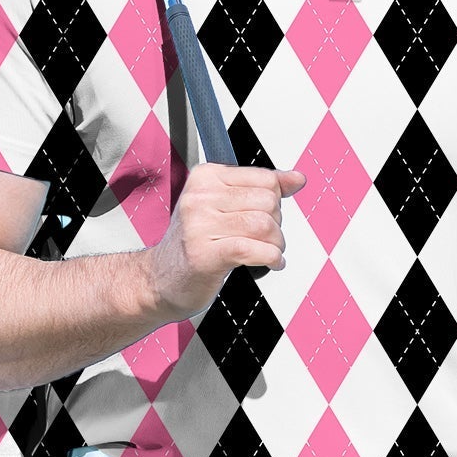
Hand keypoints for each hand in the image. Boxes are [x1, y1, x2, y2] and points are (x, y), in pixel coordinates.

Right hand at [141, 163, 306, 318]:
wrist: (159, 280)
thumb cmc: (194, 244)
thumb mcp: (224, 207)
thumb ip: (261, 190)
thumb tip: (297, 179)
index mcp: (206, 177)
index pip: (265, 178)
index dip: (277, 201)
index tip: (268, 217)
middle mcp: (200, 197)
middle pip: (268, 202)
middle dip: (277, 225)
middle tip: (266, 239)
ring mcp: (199, 225)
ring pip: (264, 225)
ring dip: (276, 244)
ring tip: (269, 252)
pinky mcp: (204, 254)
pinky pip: (253, 249)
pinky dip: (271, 258)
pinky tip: (271, 263)